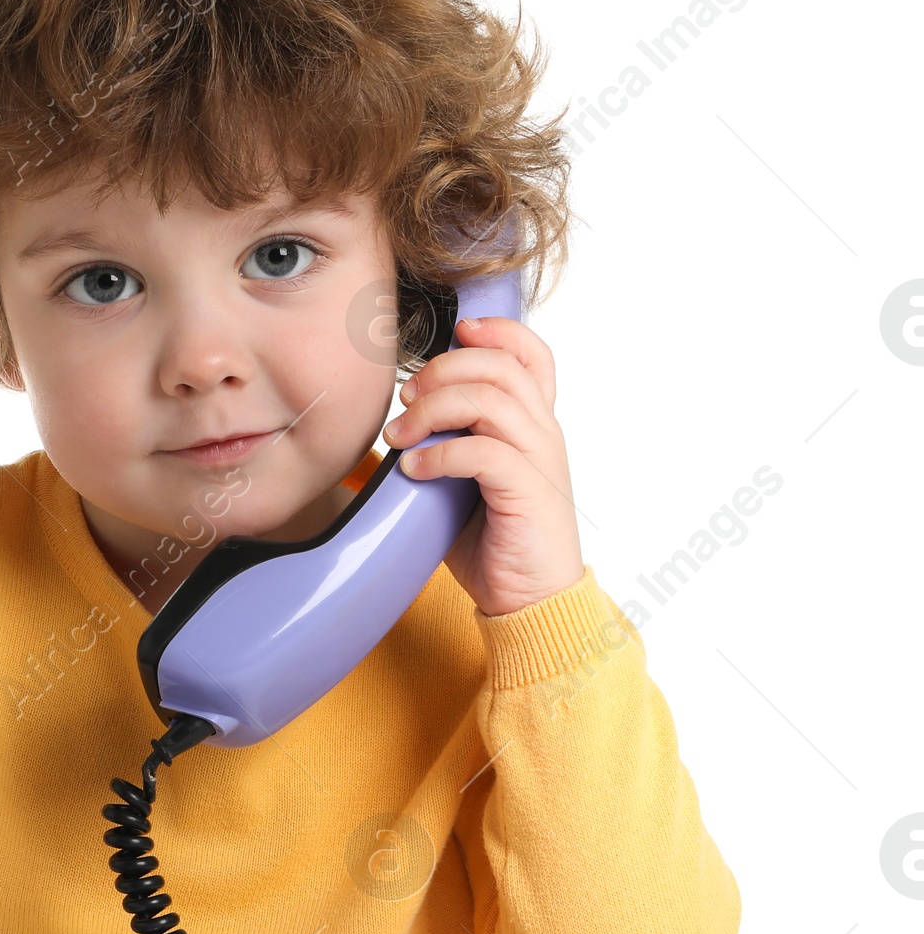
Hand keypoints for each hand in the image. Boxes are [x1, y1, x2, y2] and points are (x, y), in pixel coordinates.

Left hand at [383, 316, 583, 617]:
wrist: (529, 601)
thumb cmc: (494, 543)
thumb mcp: (461, 485)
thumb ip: (442, 448)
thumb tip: (389, 432)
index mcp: (533, 424)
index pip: (531, 355)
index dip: (497, 332)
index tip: (454, 332)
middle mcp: (542, 433)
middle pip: (498, 366)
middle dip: (441, 371)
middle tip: (404, 400)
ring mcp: (540, 460)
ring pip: (490, 400)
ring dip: (433, 409)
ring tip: (400, 436)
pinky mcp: (529, 492)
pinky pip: (484, 452)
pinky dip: (441, 454)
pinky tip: (414, 471)